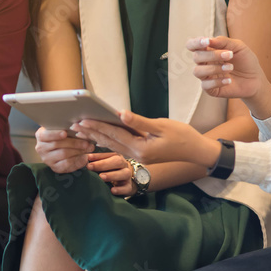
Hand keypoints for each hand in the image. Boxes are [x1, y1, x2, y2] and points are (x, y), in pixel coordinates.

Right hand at [35, 127, 94, 172]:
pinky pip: (66, 164)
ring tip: (88, 148)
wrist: (60, 149)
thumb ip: (66, 128)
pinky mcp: (54, 167)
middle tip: (86, 142)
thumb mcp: (60, 130)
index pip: (46, 135)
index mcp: (41, 135)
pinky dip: (76, 159)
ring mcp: (47, 159)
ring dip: (78, 150)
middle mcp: (41, 148)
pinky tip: (84, 156)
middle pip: (57, 144)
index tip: (65, 133)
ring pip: (63, 154)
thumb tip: (78, 127)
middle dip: (74, 143)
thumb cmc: (61, 136)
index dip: (55, 134)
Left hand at [73, 112, 220, 168]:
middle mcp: (137, 155)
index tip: (82, 120)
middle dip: (91, 133)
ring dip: (97, 138)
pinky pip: (120, 148)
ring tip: (82, 131)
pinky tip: (99, 137)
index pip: (114, 135)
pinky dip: (108, 142)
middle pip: (110, 142)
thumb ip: (139, 122)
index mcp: (141, 148)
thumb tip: (120, 114)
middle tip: (74, 126)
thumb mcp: (162, 126)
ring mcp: (139, 157)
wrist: (196, 152)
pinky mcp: (141, 155)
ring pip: (113, 146)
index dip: (97, 126)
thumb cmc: (182, 136)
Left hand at [86, 152, 134, 196]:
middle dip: (103, 164)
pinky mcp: (129, 187)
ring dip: (112, 175)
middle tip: (90, 167)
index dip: (97, 156)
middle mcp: (124, 165)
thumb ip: (96, 162)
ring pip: (124, 174)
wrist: (127, 183)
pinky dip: (120, 189)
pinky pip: (126, 188)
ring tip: (101, 177)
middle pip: (117, 162)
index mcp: (117, 157)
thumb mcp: (106, 165)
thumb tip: (84, 158)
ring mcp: (128, 176)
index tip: (87, 158)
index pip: (108, 155)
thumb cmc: (112, 171)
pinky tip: (112, 190)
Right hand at [187, 36, 265, 99]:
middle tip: (229, 55)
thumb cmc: (246, 61)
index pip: (192, 45)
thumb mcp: (238, 46)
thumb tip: (208, 40)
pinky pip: (205, 85)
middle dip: (213, 55)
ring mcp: (206, 76)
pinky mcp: (211, 89)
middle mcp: (204, 63)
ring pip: (197, 71)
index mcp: (208, 50)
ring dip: (214, 68)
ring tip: (230, 68)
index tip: (207, 42)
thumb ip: (224, 41)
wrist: (256, 79)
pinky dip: (218, 82)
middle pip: (196, 57)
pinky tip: (229, 80)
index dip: (195, 43)